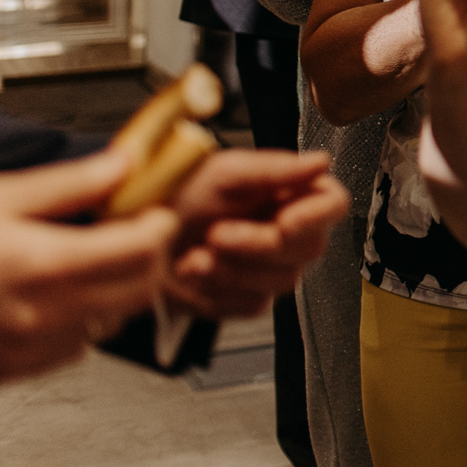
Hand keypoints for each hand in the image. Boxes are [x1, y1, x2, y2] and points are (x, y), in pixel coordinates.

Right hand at [0, 149, 177, 384]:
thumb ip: (69, 185)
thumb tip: (122, 165)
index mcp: (42, 263)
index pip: (142, 249)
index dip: (159, 225)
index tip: (154, 211)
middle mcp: (42, 313)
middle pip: (139, 288)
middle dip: (147, 257)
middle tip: (132, 232)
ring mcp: (29, 348)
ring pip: (113, 320)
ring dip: (118, 290)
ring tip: (90, 261)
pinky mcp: (13, 370)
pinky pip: (76, 347)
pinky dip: (82, 320)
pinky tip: (56, 295)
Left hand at [160, 151, 347, 319]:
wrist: (134, 239)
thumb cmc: (176, 196)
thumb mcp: (223, 172)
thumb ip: (275, 168)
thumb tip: (321, 162)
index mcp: (291, 193)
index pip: (333, 204)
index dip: (317, 215)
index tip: (286, 222)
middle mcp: (290, 232)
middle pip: (309, 247)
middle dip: (257, 244)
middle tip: (215, 234)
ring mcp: (271, 269)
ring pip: (282, 281)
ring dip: (232, 269)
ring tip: (194, 256)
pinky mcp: (247, 299)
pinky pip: (253, 305)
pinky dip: (219, 291)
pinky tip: (195, 274)